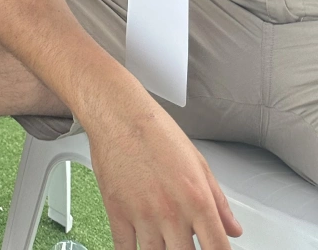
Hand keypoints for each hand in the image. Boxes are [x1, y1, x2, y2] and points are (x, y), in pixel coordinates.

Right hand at [87, 103, 241, 249]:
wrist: (119, 114)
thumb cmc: (156, 130)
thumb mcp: (198, 162)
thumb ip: (218, 200)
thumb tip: (232, 227)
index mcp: (197, 200)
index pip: (218, 249)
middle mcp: (171, 212)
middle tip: (185, 244)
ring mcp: (143, 215)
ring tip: (164, 243)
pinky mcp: (117, 212)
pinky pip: (124, 249)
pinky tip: (137, 249)